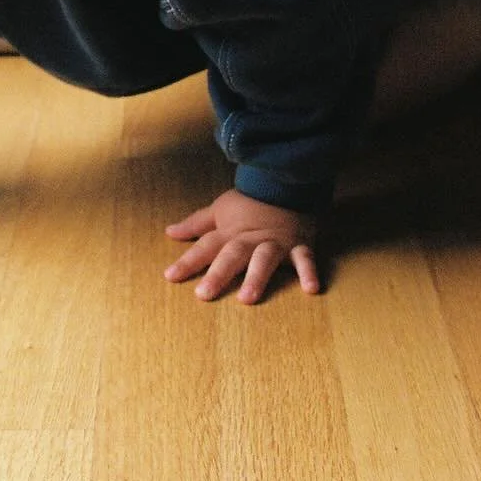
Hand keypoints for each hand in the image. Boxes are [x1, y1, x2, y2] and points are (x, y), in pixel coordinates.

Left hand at [164, 189, 318, 303]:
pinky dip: (309, 272)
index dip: (188, 261)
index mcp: (230, 232)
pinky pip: (305, 259)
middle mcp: (250, 239)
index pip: (205, 246)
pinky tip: (310, 289)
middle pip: (232, 255)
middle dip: (218, 273)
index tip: (170, 277)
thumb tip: (170, 232)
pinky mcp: (299, 245)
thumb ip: (196, 224)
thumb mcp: (219, 209)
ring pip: (264, 258)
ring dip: (256, 277)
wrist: (286, 182)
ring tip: (247, 298)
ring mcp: (275, 242)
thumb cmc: (250, 201)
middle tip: (204, 294)